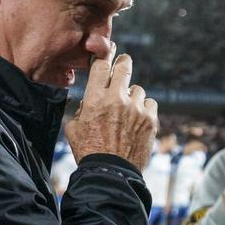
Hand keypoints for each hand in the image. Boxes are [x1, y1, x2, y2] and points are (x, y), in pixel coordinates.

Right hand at [64, 45, 158, 169]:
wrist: (111, 173)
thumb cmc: (89, 152)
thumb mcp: (74, 128)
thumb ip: (81, 110)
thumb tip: (88, 102)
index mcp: (95, 98)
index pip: (101, 65)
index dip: (104, 55)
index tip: (108, 51)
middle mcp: (117, 98)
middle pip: (124, 66)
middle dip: (123, 62)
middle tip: (123, 63)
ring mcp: (136, 108)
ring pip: (138, 90)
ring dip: (132, 97)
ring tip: (126, 113)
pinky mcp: (150, 119)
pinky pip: (150, 104)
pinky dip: (145, 109)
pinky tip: (138, 120)